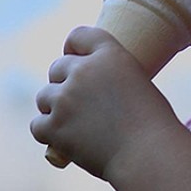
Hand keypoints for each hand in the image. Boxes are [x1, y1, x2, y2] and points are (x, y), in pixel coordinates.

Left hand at [31, 26, 179, 178]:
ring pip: (44, 96)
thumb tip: (92, 94)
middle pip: (57, 68)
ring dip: (54, 108)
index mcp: (109, 54)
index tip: (76, 61)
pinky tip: (64, 139)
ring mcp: (65, 98)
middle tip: (80, 104)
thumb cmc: (152, 125)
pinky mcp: (54, 126)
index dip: (74, 49)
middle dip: (65, 83)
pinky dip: (48, 133)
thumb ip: (110, 79)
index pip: (79, 36)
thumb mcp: (138, 85)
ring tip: (75, 125)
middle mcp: (83, 71)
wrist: (148, 154)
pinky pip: (38, 125)